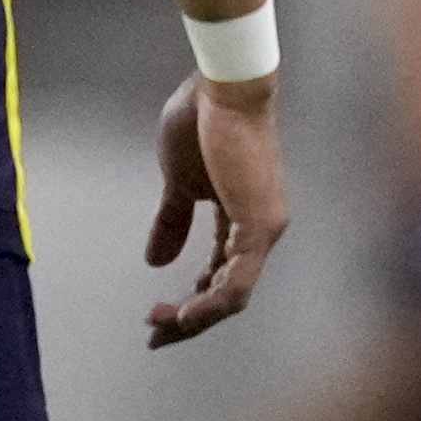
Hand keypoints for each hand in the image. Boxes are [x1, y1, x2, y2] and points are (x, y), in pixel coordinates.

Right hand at [148, 67, 288, 345]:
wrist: (222, 86)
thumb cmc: (202, 120)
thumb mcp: (178, 182)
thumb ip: (172, 221)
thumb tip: (155, 261)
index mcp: (244, 218)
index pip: (221, 275)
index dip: (190, 300)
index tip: (157, 315)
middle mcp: (262, 229)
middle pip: (228, 295)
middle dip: (188, 320)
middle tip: (155, 334)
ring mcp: (265, 229)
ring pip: (233, 296)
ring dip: (195, 317)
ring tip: (161, 324)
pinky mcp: (260, 226)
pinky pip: (236, 283)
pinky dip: (209, 304)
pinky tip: (184, 314)